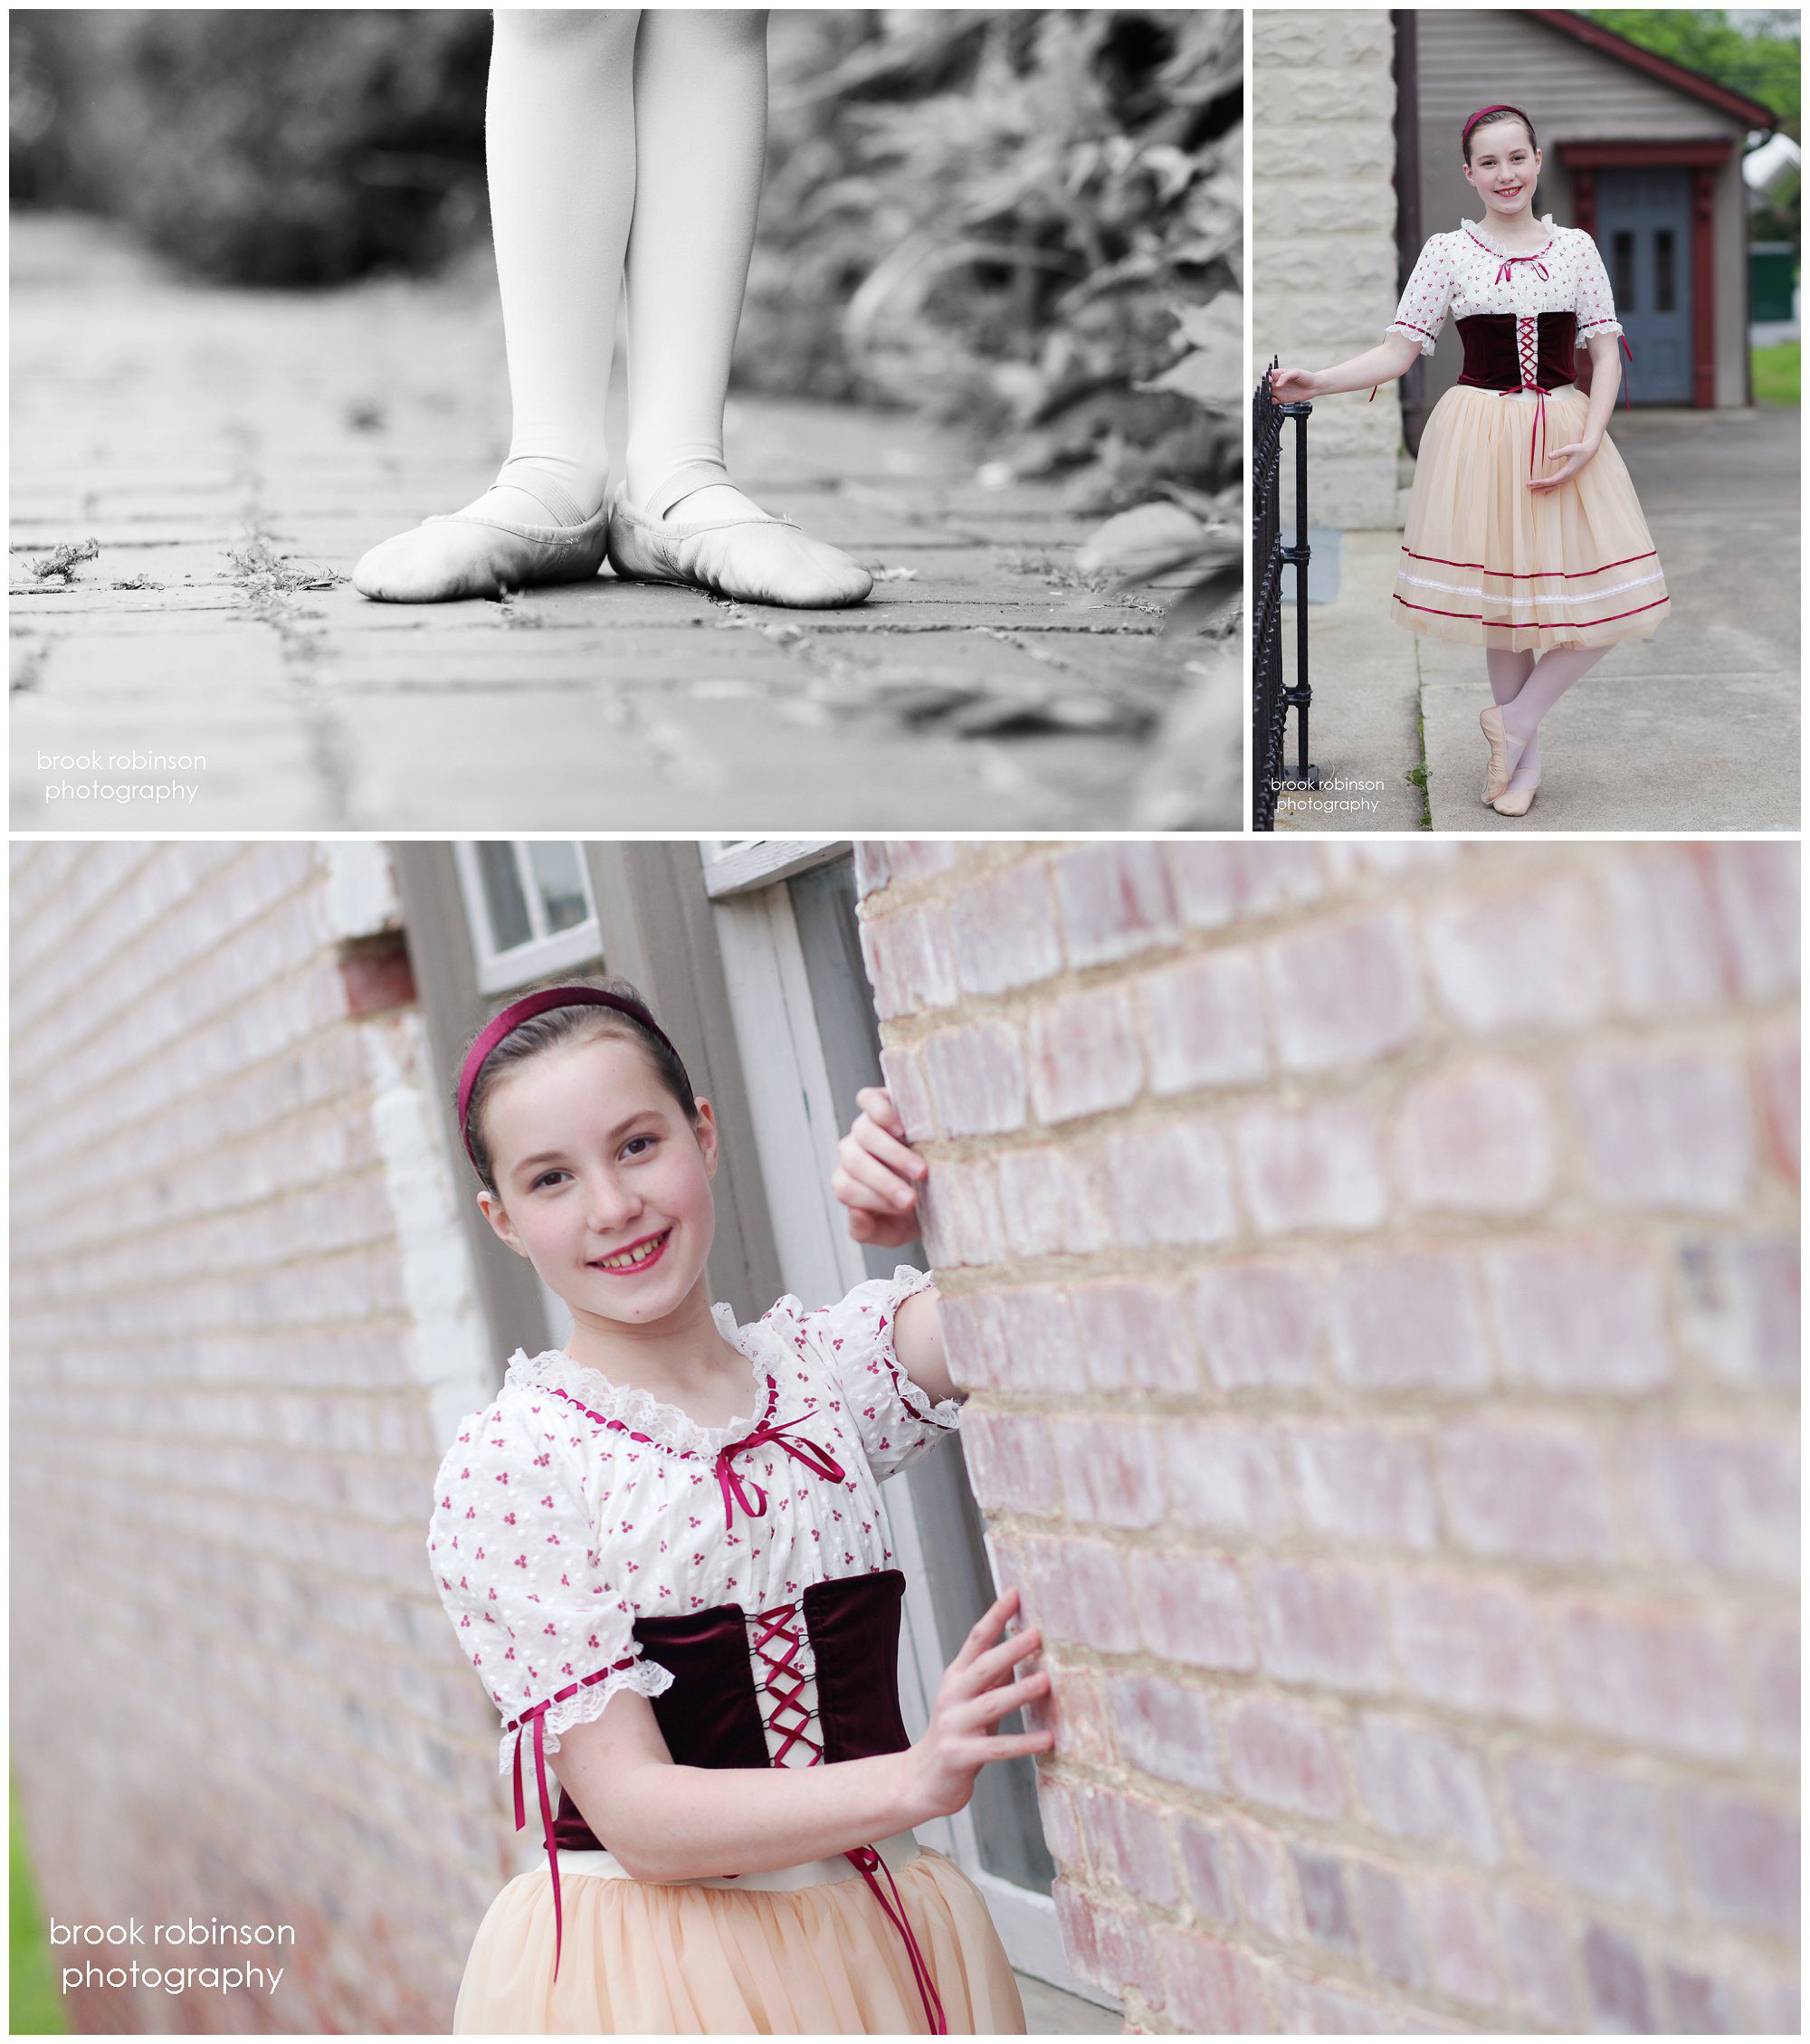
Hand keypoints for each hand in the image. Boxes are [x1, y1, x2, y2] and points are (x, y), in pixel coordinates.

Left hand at [832, 1086, 925, 1247]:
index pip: (846, 1188)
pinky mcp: (879, 1101)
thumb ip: (867, 1231)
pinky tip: (902, 1129)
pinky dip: (880, 1111)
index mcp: (848, 1181)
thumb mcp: (893, 1231)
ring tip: (920, 1170)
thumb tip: (855, 1213)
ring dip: (892, 1154)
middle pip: (853, 1161)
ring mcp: (864, 1125)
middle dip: (884, 1183)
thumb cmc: (916, 1208)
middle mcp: (852, 1151)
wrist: (945, 1178)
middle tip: (913, 1199)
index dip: (874, 1199)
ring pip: (863, 1132)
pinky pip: (866, 1099)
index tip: (907, 1209)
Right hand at [904, 1589, 1053, 1820]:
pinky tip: (1047, 1739)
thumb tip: (1024, 1644)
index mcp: (956, 1677)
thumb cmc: (957, 1734)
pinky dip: (1023, 1743)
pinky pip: (995, 1748)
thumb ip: (993, 1675)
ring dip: (1019, 1692)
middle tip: (1037, 1634)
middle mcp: (953, 1696)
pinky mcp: (960, 1756)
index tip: (1015, 1592)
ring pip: (989, 1705)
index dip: (995, 1615)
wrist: (920, 1780)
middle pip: (982, 1667)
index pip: (976, 1640)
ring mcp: (954, 1726)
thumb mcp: (972, 1698)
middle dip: (1010, 1649)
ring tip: (1046, 1681)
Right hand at [1268, 365, 1318, 402]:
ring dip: (1264, 395)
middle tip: (1268, 389)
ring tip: (1268, 396)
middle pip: (1264, 384)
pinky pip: (1272, 401)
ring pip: (1266, 393)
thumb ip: (1286, 376)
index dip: (1265, 377)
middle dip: (1262, 387)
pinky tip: (1270, 402)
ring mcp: (1278, 391)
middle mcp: (1277, 382)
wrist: (1314, 386)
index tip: (1269, 380)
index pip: (1266, 374)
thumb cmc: (1306, 376)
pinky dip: (1268, 402)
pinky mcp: (1281, 399)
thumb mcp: (1296, 372)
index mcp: (1279, 374)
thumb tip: (1277, 385)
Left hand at [1527, 437, 1599, 492]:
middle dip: (1539, 487)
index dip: (1540, 482)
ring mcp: (1568, 478)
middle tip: (1527, 487)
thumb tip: (1549, 456)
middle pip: (1551, 486)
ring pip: (1553, 487)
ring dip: (1543, 489)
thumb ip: (1559, 452)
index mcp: (1567, 472)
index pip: (1551, 480)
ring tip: (1532, 491)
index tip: (1530, 482)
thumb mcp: (1570, 448)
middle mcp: (1567, 477)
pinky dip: (1549, 488)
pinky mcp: (1567, 477)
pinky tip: (1543, 491)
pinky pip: (1557, 485)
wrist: (1589, 451)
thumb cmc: (1579, 449)